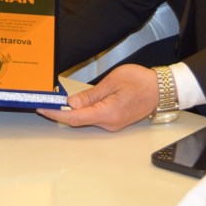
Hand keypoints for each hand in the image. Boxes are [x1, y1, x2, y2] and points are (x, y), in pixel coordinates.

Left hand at [37, 64, 157, 130]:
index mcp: (108, 113)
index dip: (57, 114)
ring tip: (57, 102)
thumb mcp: (113, 82)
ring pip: (86, 119)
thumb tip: (72, 103)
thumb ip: (91, 95)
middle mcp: (110, 123)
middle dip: (61, 112)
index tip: (43, 109)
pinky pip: (94, 118)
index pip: (75, 118)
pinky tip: (75, 104)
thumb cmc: (141, 81)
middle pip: (78, 120)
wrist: (162, 89)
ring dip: (71, 112)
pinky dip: (82, 112)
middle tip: (46, 103)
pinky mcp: (115, 121)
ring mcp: (113, 124)